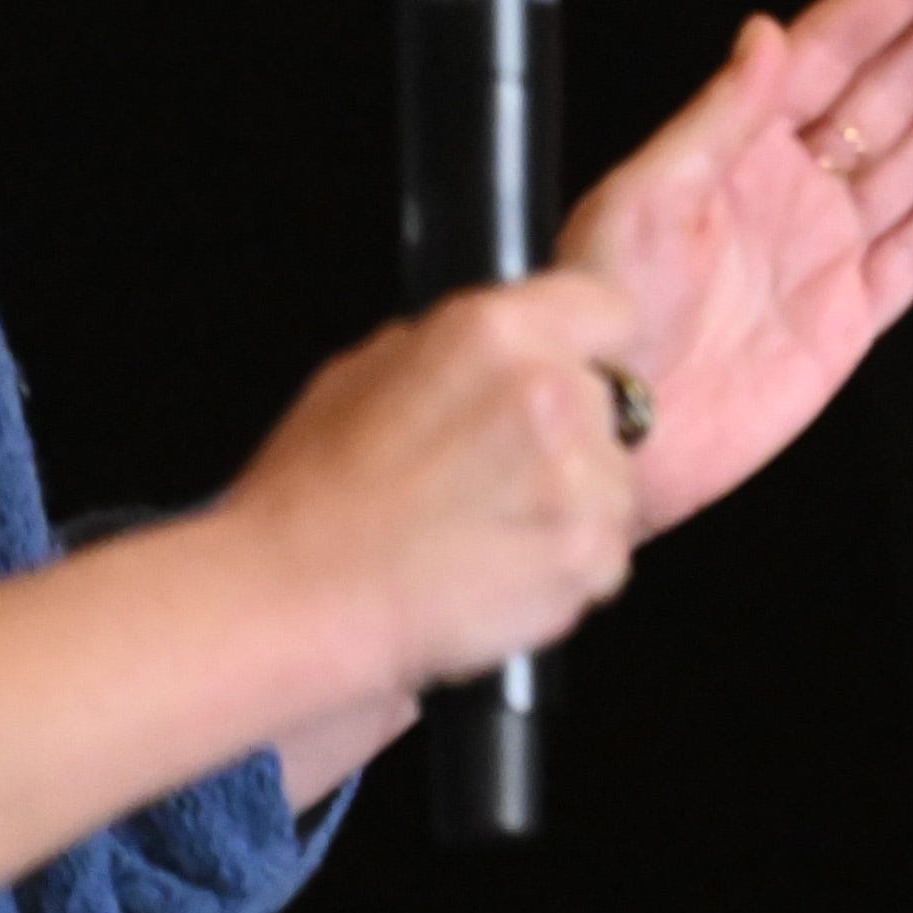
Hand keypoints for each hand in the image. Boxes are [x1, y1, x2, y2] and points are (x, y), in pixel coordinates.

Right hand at [221, 268, 643, 696]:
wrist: (296, 600)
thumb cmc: (316, 497)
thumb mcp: (370, 370)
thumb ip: (462, 350)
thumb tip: (508, 349)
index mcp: (495, 330)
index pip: (612, 312)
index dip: (591, 351)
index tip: (573, 376)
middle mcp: (548, 390)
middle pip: (612, 402)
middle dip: (572, 435)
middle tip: (497, 474)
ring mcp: (576, 476)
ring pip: (616, 482)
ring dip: (574, 506)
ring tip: (488, 530)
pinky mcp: (587, 552)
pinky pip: (609, 554)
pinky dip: (568, 569)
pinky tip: (499, 569)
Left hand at [561, 0, 912, 536]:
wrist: (612, 429)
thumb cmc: (602, 310)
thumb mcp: (643, 198)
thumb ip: (718, 118)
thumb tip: (769, 34)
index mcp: (738, 146)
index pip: (833, 48)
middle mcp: (788, 188)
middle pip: (889, 93)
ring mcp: (824, 252)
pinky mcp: (846, 320)